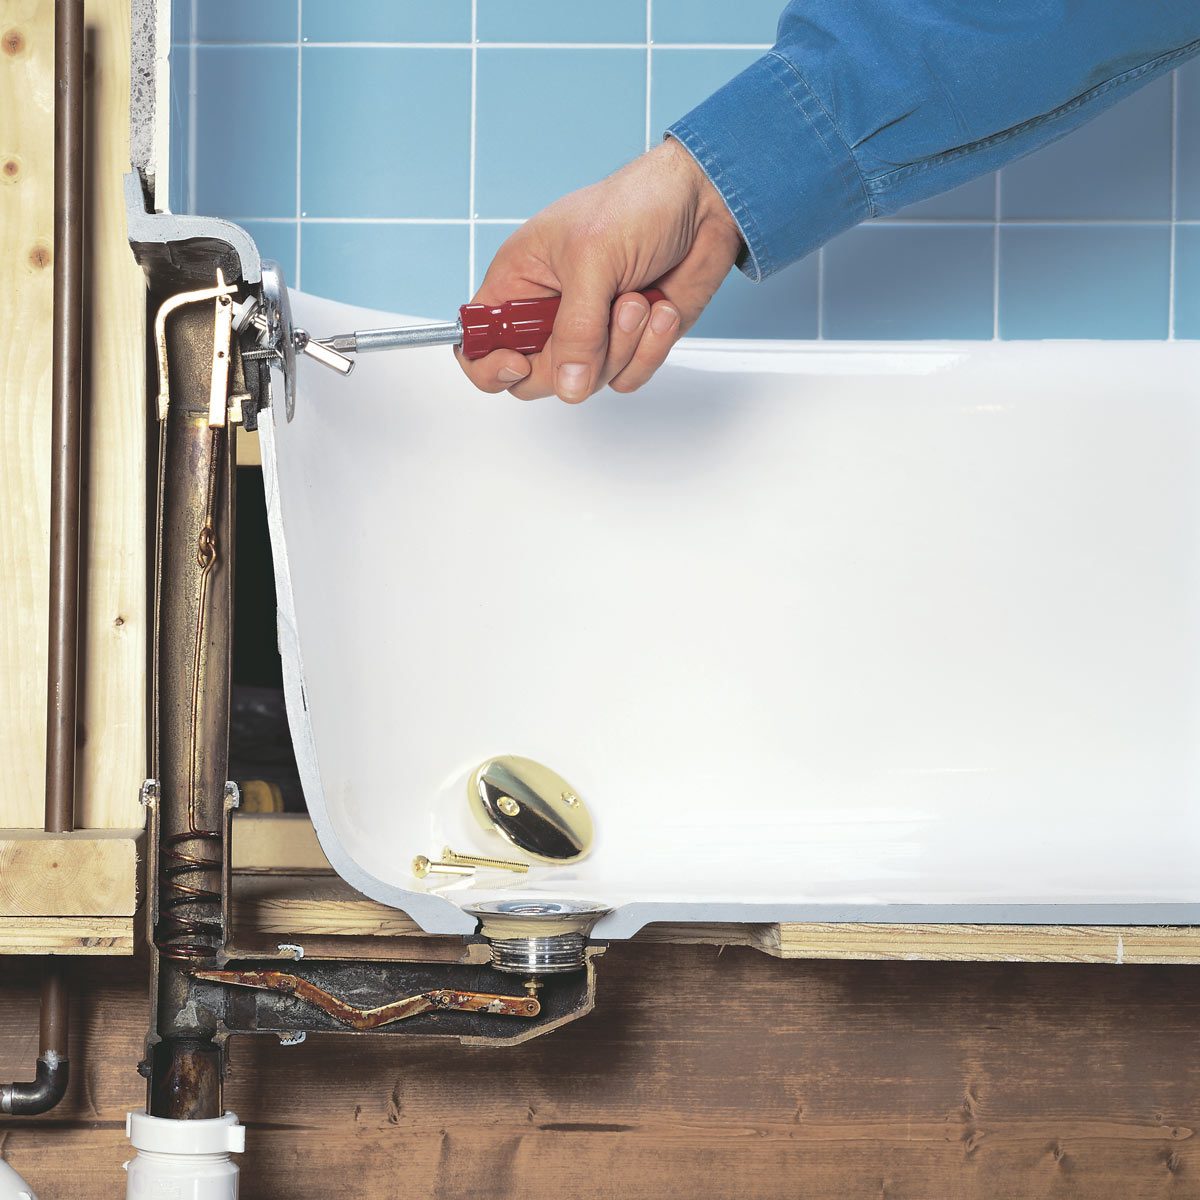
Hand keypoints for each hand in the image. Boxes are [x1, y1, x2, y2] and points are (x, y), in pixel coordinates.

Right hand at [457, 138, 741, 401]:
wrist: (706, 204)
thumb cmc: (639, 204)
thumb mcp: (593, 259)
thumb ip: (576, 328)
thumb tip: (566, 384)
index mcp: (520, 280)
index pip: (477, 342)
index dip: (488, 364)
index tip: (519, 362)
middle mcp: (550, 312)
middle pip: (535, 378)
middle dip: (575, 358)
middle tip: (603, 318)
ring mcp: (590, 332)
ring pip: (586, 383)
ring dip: (622, 345)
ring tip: (638, 298)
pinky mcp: (628, 344)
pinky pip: (627, 378)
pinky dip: (649, 350)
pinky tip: (660, 309)